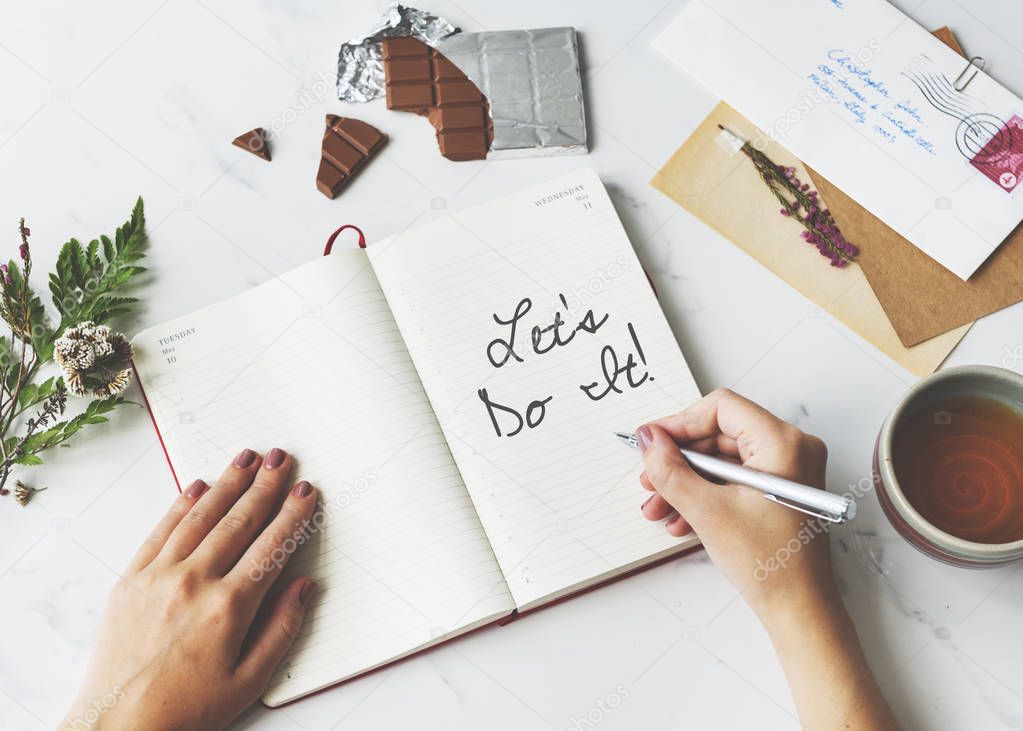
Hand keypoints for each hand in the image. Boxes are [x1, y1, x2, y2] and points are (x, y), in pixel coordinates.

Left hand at [63, 448, 318, 730]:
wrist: (118, 724)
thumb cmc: (186, 708)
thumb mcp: (249, 681)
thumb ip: (282, 629)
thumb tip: (305, 587)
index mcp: (229, 607)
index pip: (271, 547)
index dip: (292, 516)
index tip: (305, 492)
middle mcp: (194, 582)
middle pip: (239, 521)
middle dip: (264, 485)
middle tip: (281, 458)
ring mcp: (159, 576)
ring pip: (201, 516)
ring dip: (227, 483)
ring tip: (247, 457)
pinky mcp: (131, 579)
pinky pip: (161, 530)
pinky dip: (181, 504)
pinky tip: (197, 486)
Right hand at [637, 388, 834, 620]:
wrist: (798, 610)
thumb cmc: (771, 565)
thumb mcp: (707, 511)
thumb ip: (670, 470)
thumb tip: (649, 440)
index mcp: (784, 443)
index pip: (721, 408)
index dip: (679, 423)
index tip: (651, 442)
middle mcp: (791, 449)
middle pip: (718, 434)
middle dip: (679, 460)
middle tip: (650, 479)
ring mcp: (787, 470)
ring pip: (721, 460)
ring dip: (686, 482)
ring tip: (659, 507)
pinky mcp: (779, 489)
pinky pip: (733, 479)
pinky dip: (705, 494)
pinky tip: (680, 518)